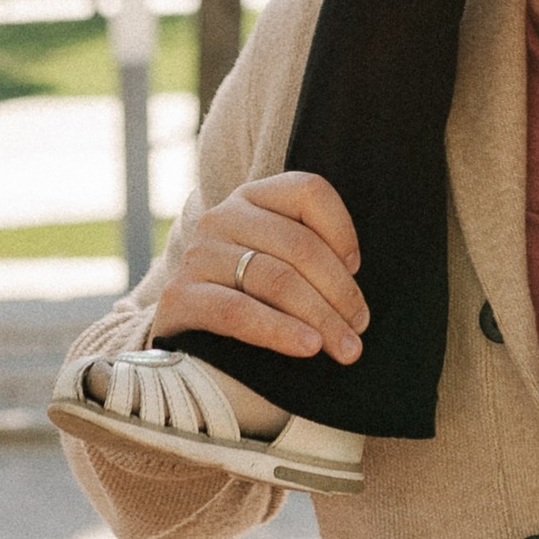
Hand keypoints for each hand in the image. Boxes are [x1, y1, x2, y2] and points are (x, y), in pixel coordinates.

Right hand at [151, 172, 366, 367]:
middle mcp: (222, 216)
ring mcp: (198, 254)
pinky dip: (278, 330)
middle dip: (339, 291)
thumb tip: (354, 283)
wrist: (182, 326)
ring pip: (275, 279)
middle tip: (360, 326)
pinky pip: (237, 312)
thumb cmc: (246, 291)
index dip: (342, 229)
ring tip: (346, 347)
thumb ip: (309, 252)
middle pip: (299, 244)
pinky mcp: (179, 296)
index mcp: (252, 196)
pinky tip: (308, 347)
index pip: (308, 191)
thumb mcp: (277, 257)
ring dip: (320, 317)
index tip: (356, 268)